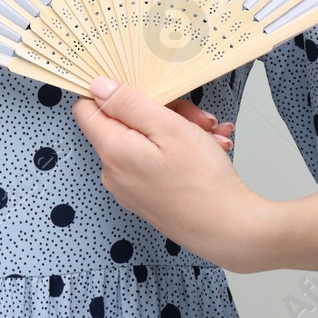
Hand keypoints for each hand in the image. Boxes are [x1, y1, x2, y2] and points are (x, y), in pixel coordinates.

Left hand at [72, 75, 270, 270]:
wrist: (230, 231)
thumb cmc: (203, 182)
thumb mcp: (168, 127)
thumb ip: (129, 103)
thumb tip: (97, 85)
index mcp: (112, 151)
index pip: (86, 108)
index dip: (110, 91)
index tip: (139, 86)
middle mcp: (114, 171)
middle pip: (125, 122)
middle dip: (162, 112)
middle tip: (194, 117)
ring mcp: (130, 186)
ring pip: (146, 139)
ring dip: (180, 130)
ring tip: (210, 136)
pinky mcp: (147, 195)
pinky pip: (156, 160)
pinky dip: (180, 150)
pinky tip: (208, 149)